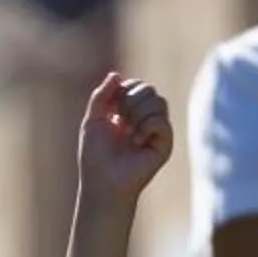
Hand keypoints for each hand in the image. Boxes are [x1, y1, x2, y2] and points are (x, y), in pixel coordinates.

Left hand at [78, 71, 172, 202]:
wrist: (102, 181)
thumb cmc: (95, 155)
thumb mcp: (92, 120)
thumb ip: (101, 96)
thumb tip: (116, 74)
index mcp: (128, 112)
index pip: (137, 86)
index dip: (124, 90)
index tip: (110, 109)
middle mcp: (145, 119)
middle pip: (149, 89)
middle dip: (130, 101)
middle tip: (119, 121)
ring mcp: (157, 130)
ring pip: (158, 102)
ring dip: (137, 114)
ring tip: (127, 132)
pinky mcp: (165, 143)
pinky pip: (161, 120)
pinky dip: (145, 127)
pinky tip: (137, 141)